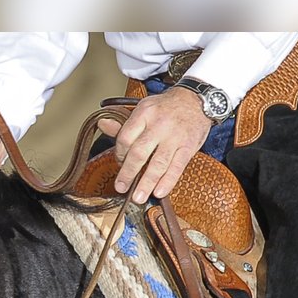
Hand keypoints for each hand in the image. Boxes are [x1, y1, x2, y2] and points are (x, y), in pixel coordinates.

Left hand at [96, 86, 213, 203]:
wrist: (196, 100)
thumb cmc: (165, 109)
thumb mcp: (144, 110)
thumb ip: (124, 124)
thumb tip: (102, 124)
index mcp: (144, 113)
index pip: (125, 138)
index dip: (119, 154)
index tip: (119, 163)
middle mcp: (159, 125)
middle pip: (139, 153)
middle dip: (128, 173)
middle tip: (121, 188)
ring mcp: (175, 137)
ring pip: (158, 163)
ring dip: (147, 183)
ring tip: (138, 198)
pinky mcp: (189, 146)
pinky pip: (177, 167)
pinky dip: (168, 181)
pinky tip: (159, 192)